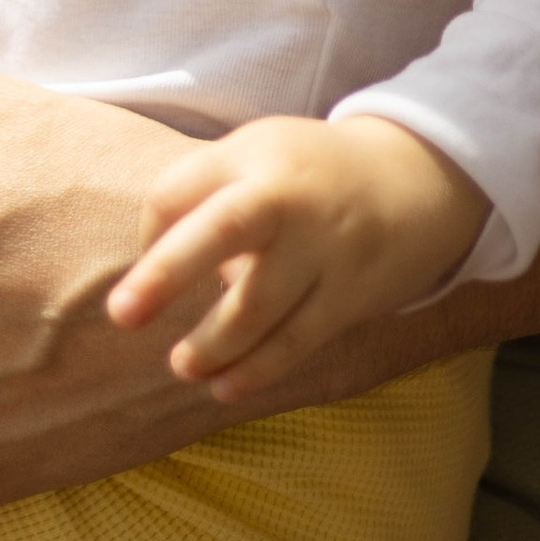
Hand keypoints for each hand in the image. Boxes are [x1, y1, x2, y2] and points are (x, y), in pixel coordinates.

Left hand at [108, 112, 488, 404]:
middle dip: (164, 275)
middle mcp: (286, 199)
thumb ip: (204, 194)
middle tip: (120, 315)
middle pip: (219, 233)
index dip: (149, 231)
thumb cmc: (309, 172)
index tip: (144, 262)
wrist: (419, 181)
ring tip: (181, 366)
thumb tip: (154, 261)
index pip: (177, 190)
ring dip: (214, 342)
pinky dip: (259, 369)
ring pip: (260, 304)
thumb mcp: (255, 153)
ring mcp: (323, 250)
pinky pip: (298, 340)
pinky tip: (226, 387)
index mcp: (251, 156)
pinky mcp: (350, 296)